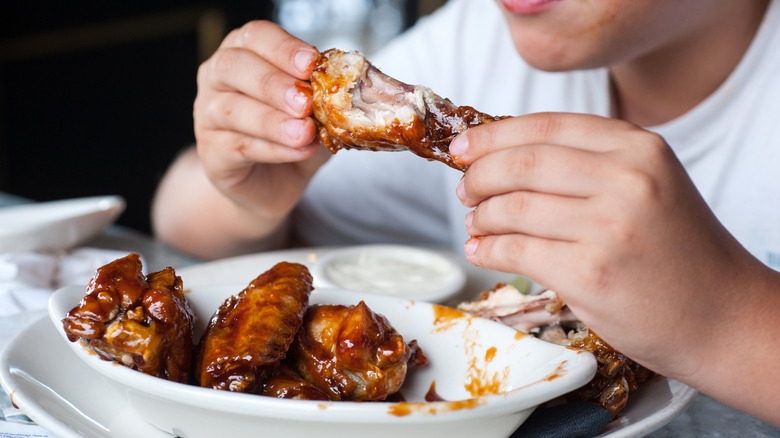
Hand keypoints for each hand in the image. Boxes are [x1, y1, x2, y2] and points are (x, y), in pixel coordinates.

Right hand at [193, 21, 329, 219]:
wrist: (275, 182)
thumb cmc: (294, 134)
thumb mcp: (317, 110)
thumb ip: (325, 97)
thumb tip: (347, 89)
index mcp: (244, 52)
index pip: (255, 36)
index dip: (283, 48)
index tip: (311, 64)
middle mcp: (218, 78)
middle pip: (233, 66)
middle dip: (273, 83)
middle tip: (305, 102)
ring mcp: (207, 115)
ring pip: (232, 110)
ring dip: (273, 121)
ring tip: (305, 133)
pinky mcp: (211, 152)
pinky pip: (239, 146)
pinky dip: (274, 149)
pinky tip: (299, 151)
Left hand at [451, 112, 761, 379]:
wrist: (722, 315)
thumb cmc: (675, 251)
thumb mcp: (647, 184)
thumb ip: (586, 163)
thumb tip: (499, 156)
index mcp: (639, 147)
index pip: (545, 127)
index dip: (493, 136)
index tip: (463, 148)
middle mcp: (627, 179)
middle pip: (522, 163)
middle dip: (479, 177)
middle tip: (465, 191)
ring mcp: (608, 227)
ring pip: (513, 208)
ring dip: (480, 218)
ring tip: (474, 225)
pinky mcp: (590, 274)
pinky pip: (516, 251)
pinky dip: (488, 250)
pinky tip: (482, 251)